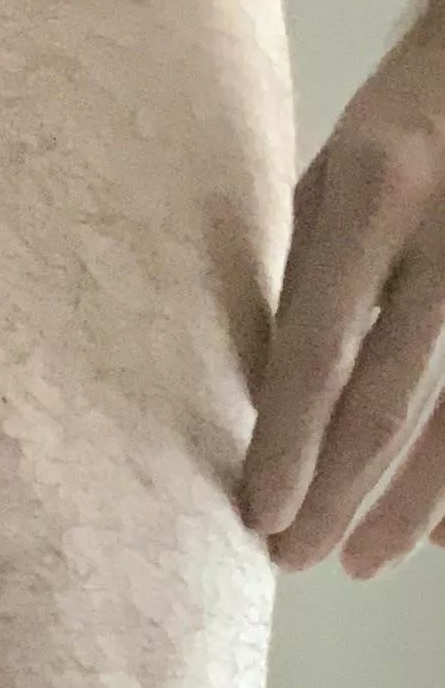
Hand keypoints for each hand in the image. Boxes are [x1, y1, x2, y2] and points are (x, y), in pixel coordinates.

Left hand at [241, 0, 444, 576]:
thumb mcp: (329, 184)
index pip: (319, 347)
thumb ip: (307, 288)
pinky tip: (443, 529)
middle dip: (341, 494)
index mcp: (374, 192)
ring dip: (413, 506)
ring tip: (367, 561)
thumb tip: (272, 414)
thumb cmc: (398, 126)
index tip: (260, 517)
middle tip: (296, 561)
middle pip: (391, 396)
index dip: (288, 444)